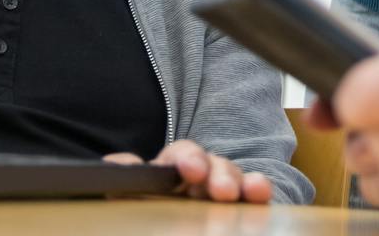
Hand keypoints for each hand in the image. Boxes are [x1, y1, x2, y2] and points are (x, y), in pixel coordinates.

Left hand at [103, 139, 272, 203]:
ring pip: (235, 179)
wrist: (158, 224)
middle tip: (223, 191)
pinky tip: (262, 196)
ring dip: (243, 183)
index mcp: (170, 172)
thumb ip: (125, 183)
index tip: (191, 171)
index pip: (182, 155)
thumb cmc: (141, 209)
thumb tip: (116, 165)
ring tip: (253, 193)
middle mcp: (198, 179)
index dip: (189, 158)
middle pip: (214, 165)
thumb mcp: (127, 196)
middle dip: (220, 173)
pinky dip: (258, 193)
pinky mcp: (236, 210)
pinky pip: (251, 198)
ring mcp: (218, 194)